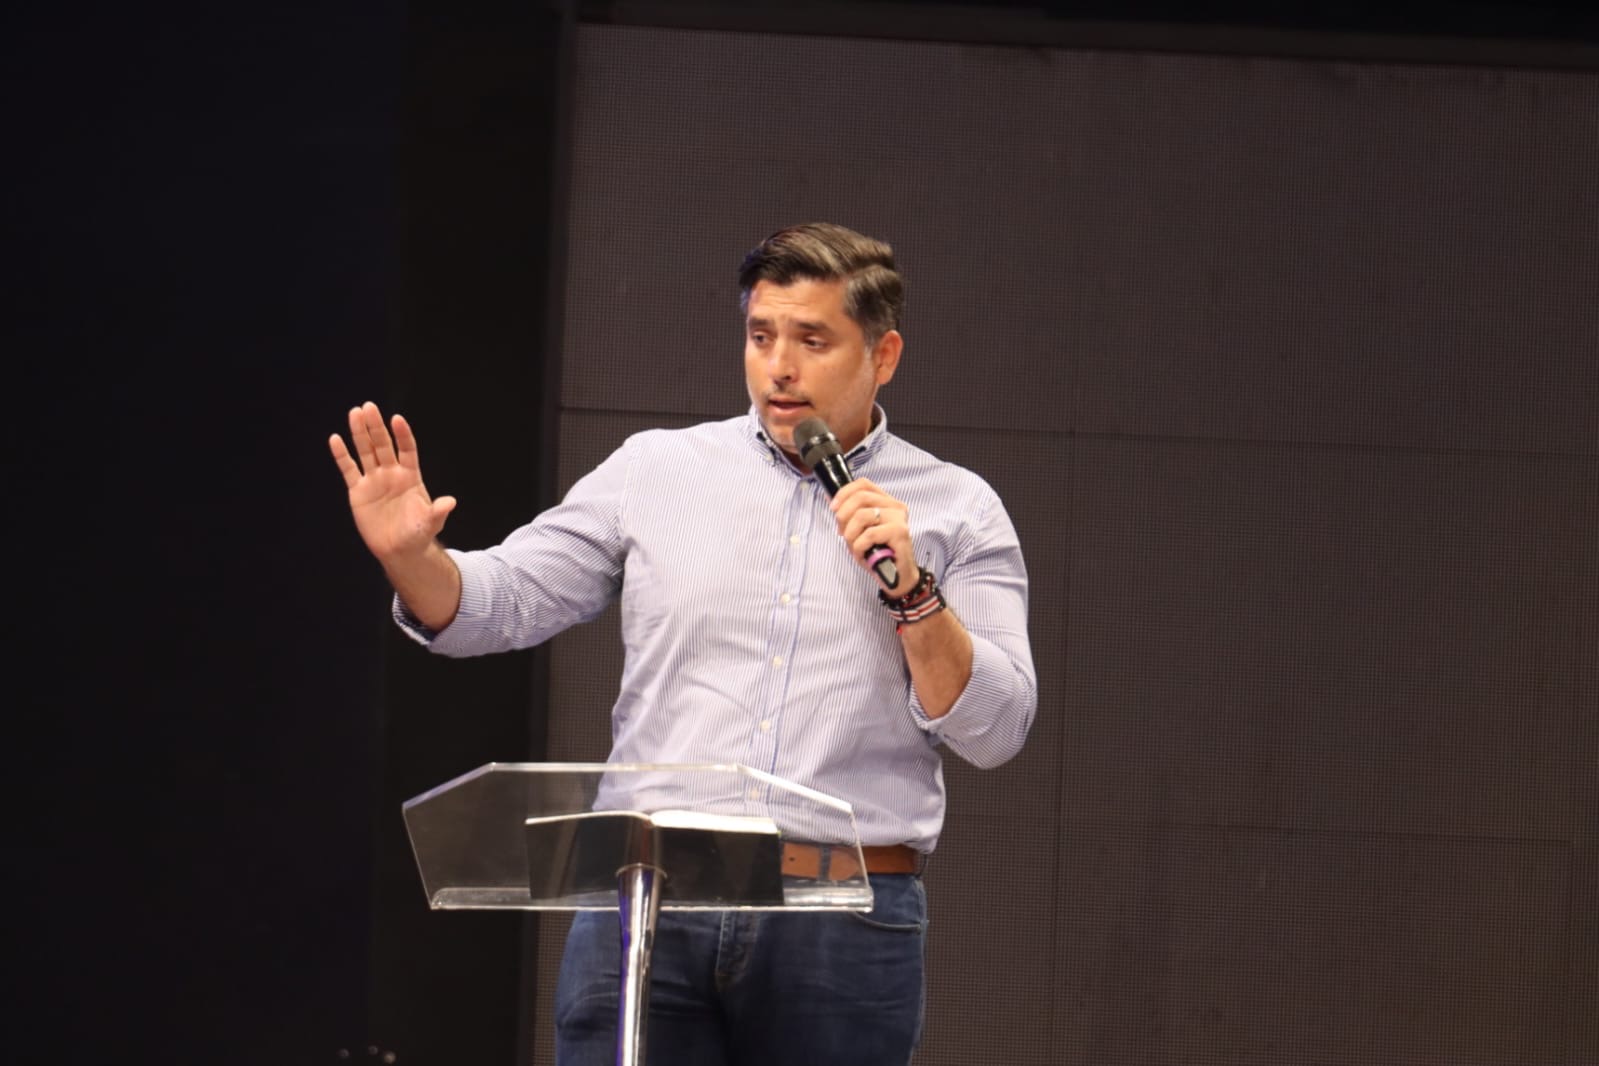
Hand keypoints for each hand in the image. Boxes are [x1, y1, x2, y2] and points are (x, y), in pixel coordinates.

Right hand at [328, 401, 456, 562]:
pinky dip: (342, 455)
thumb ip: (437, 511)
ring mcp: (374, 480)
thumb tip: (450, 502)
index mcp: (411, 476)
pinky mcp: (358, 491)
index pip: (407, 450)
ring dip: (359, 433)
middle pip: (383, 445)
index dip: (403, 435)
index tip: (397, 419)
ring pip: (366, 452)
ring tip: (355, 413)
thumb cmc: (418, 534)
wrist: (399, 550)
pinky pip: (349, 470)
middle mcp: (392, 473)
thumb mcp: (430, 523)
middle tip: (369, 406)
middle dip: (376, 427)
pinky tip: (335, 439)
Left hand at [830, 478, 916, 597]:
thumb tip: (829, 499)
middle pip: (861, 497)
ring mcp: (899, 518)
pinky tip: (862, 555)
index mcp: (886, 501)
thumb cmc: (877, 554)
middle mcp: (895, 506)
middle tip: (841, 533)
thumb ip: (849, 515)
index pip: (863, 484)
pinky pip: (869, 534)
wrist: (896, 577)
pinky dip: (859, 547)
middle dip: (843, 515)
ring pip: (862, 515)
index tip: (833, 508)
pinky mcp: (900, 532)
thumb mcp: (858, 531)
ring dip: (850, 534)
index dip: (844, 493)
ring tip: (854, 547)